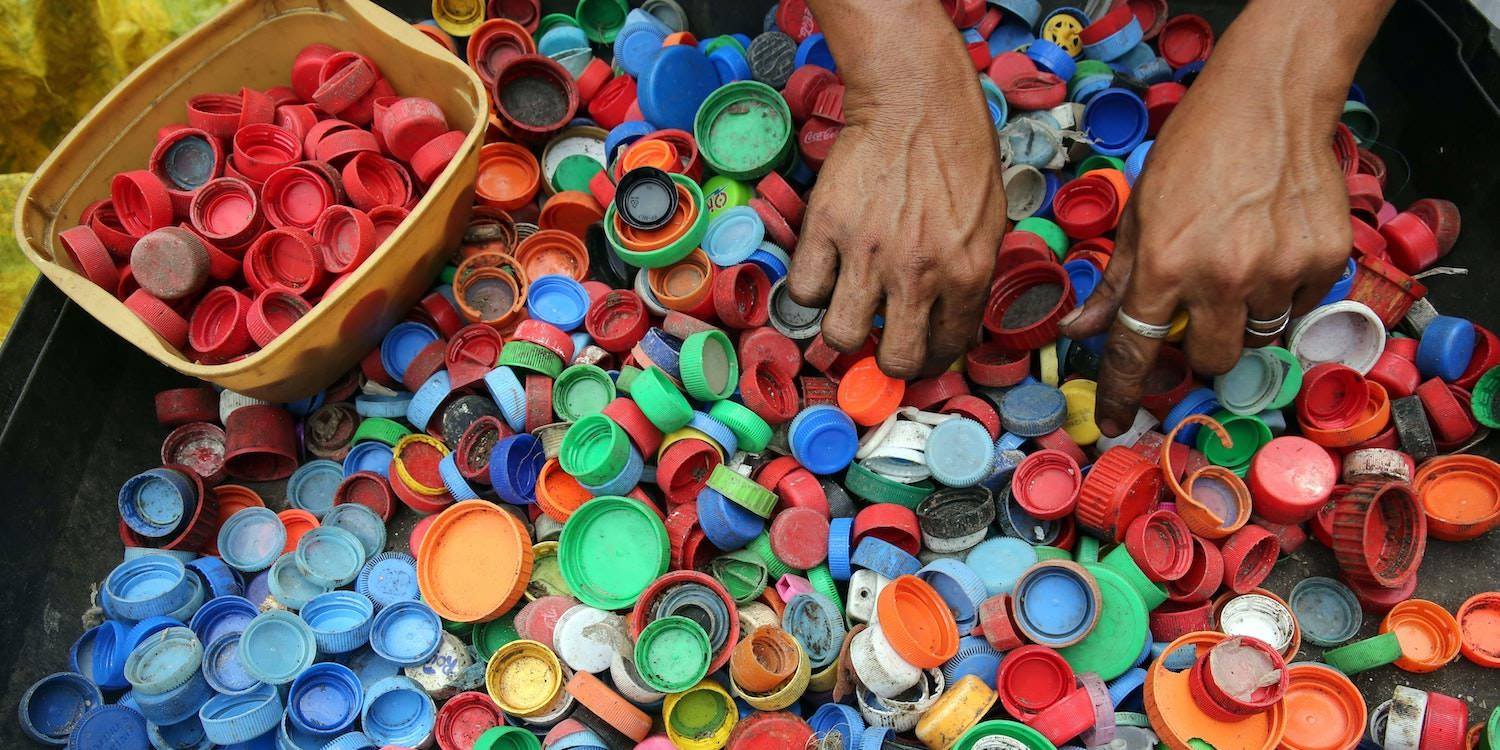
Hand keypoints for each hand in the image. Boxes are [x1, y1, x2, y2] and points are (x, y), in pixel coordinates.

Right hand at [786, 31, 1004, 378]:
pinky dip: (812, 288)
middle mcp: (919, 274)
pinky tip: (827, 270)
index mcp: (968, 274)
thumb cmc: (960, 154)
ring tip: (852, 303)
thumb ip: (969, 278)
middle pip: (894, 360)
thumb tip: (946, 321)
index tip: (918, 345)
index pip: (945, 348)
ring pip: (841, 335)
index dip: (929, 354)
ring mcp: (868, 253)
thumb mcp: (990, 224)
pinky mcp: (826, 228)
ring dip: (846, 326)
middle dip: (889, 356)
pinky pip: (805, 289)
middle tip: (884, 336)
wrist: (916, 100)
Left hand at [1059, 67, 1350, 435]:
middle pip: (1212, 360)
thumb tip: (1078, 329)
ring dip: (1245, 320)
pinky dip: (1286, 292)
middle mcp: (1224, 276)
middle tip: (1203, 310)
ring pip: (1259, 338)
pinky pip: (1301, 307)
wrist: (1269, 100)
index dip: (1123, 392)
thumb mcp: (1140, 213)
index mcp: (1166, 264)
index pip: (1137, 350)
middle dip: (1202, 348)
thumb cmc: (1195, 151)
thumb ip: (1117, 279)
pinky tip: (1276, 248)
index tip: (1118, 421)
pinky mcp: (1324, 260)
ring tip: (1242, 266)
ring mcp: (1279, 270)